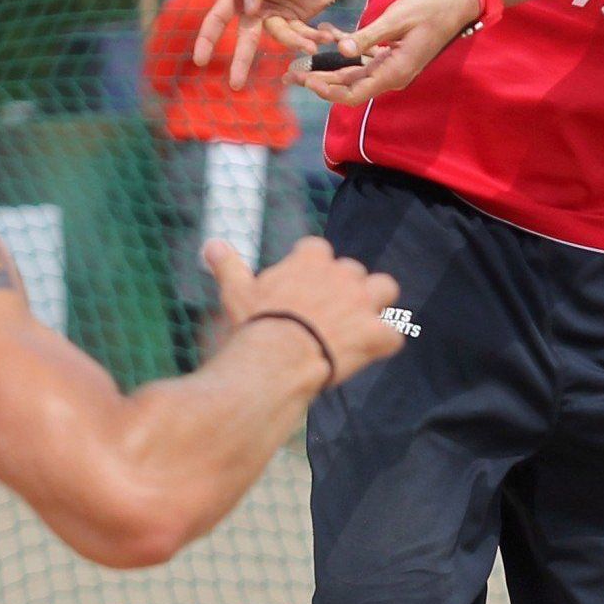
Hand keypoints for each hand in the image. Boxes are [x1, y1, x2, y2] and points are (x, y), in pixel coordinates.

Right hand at [192, 0, 345, 89]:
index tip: (200, 60)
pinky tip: (326, 37)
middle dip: (241, 60)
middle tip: (235, 85)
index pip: (219, 14)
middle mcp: (254, 4)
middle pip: (246, 36)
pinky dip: (312, 37)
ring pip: (280, 37)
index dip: (208, 37)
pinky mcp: (296, 20)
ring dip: (294, 42)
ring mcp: (275, 13)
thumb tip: (247, 8)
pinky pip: (300, 35)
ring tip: (311, 46)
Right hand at [204, 236, 401, 387]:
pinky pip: (393, 335)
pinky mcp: (377, 334)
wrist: (280, 358)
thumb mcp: (237, 290)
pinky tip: (368, 354)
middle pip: (354, 271)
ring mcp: (364, 303)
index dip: (312, 267)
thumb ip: (228, 264)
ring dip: (376, 304)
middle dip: (346, 287)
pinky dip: (383, 343)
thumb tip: (210, 245)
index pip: (318, 250)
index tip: (303, 284)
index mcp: (311, 259)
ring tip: (360, 323)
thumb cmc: (257, 323)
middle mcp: (343, 274)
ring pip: (385, 289)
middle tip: (329, 311)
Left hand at [289, 0, 481, 105]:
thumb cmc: (429, 11)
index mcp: (393, 72)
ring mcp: (390, 67)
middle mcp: (390, 75)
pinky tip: (326, 34)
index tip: (305, 81)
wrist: (456, 6)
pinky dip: (344, 49)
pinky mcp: (390, 56)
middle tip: (290, 74)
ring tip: (298, 61)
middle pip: (348, 87)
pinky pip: (362, 58)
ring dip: (327, 67)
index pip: (353, 93)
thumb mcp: (396, 19)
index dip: (327, 91)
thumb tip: (341, 49)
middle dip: (318, 81)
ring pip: (352, 73)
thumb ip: (367, 36)